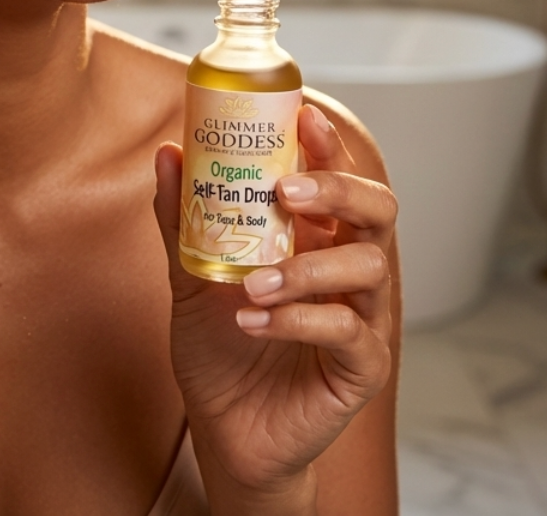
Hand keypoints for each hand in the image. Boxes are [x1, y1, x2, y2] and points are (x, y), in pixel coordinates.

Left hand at [154, 103, 395, 506]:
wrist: (224, 432)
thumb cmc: (218, 349)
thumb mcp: (189, 276)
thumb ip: (181, 218)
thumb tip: (169, 153)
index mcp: (314, 238)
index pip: (338, 178)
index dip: (328, 145)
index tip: (302, 115)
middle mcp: (346, 270)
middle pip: (377, 211)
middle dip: (339, 189)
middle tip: (288, 190)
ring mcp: (362, 318)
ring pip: (369, 267)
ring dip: (306, 267)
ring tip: (253, 282)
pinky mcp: (361, 367)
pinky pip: (349, 330)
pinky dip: (299, 319)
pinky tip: (253, 322)